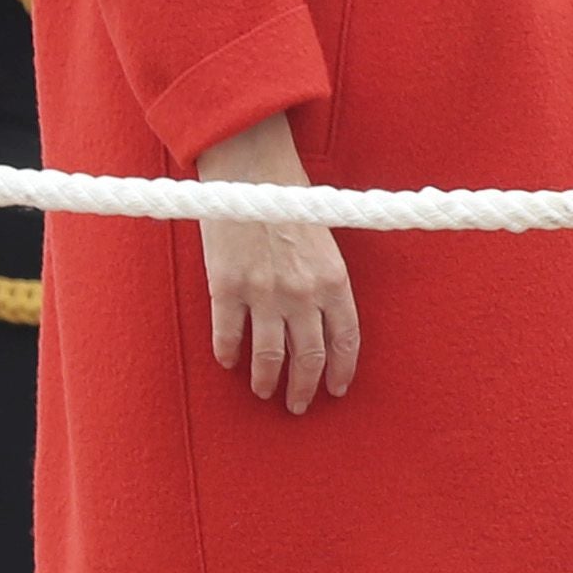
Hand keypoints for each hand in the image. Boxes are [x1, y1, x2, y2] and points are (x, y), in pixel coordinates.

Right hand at [193, 112, 358, 414]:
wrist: (250, 167)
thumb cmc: (290, 197)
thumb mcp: (324, 239)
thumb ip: (325, 279)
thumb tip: (321, 316)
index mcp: (334, 279)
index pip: (345, 339)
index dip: (341, 370)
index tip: (336, 389)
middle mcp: (303, 292)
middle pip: (308, 357)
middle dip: (304, 387)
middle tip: (298, 405)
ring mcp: (264, 292)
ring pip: (269, 356)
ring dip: (267, 380)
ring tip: (265, 392)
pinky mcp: (226, 287)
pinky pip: (228, 335)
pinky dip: (228, 354)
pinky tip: (228, 363)